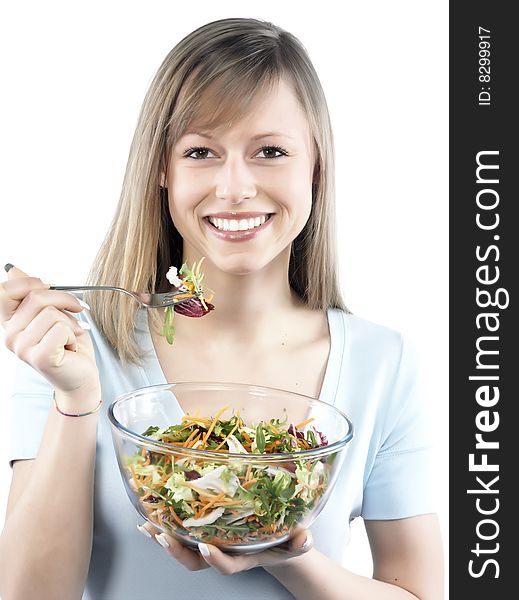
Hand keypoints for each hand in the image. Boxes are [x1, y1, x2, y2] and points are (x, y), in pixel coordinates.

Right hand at [0, 264, 99, 394]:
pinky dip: (73, 334)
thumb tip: (12, 269)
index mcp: (9, 322)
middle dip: (65, 299)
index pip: (4, 291)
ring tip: (71, 334)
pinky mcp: (40, 357)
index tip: (50, 285)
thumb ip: (33, 293)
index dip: (29, 282)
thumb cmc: (68, 343)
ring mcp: (22, 348)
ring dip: (71, 321)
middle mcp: (10, 335)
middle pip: (36, 297)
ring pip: (51, 313)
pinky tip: (71, 345)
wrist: (81, 374)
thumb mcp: (52, 312)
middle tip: (78, 310)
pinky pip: (60, 329)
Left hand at [137, 521, 312, 574]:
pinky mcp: (204, 530)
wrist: (275, 540)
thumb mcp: (296, 541)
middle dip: (177, 550)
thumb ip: (299, 541)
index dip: (216, 559)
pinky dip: (165, 524)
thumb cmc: (284, 540)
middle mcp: (223, 552)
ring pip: (183, 547)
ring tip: (148, 524)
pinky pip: (181, 531)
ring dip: (164, 537)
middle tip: (163, 536)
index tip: (206, 547)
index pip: (227, 565)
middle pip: (194, 560)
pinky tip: (151, 513)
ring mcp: (211, 543)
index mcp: (243, 557)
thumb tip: (304, 538)